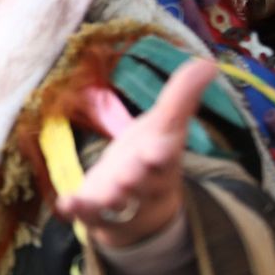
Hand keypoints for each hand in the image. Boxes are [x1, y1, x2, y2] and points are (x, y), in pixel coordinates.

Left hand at [53, 59, 217, 248]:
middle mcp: (144, 183)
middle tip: (127, 176)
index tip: (156, 151)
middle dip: (136, 178)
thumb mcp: (166, 125)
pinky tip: (64, 204)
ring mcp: (119, 201)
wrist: (143, 209)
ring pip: (117, 202)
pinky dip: (75, 209)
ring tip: (105, 195)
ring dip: (111, 197)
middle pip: (142, 182)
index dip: (161, 154)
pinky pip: (86, 212)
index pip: (166, 155)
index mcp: (162, 159)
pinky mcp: (95, 211)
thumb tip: (209, 61)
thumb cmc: (153, 156)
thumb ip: (182, 96)